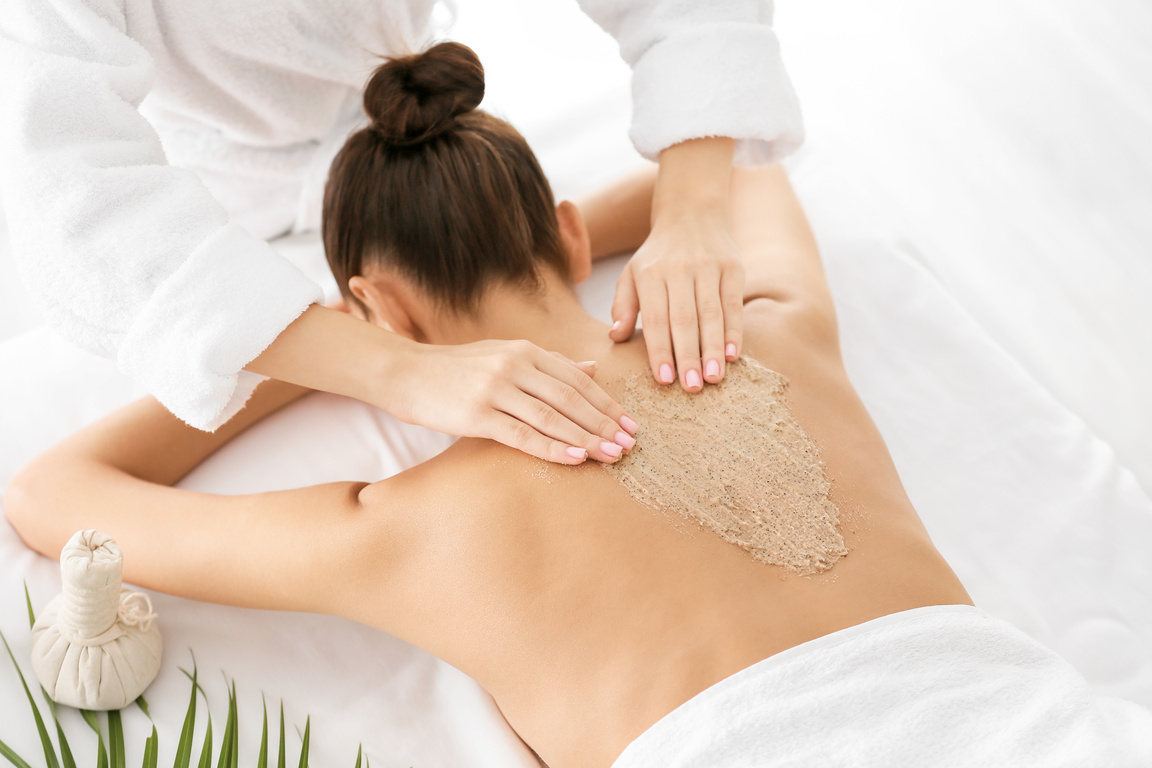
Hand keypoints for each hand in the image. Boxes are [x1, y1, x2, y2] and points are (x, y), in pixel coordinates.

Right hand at [387, 339, 637, 464]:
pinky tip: (574, 458)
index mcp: (526, 351)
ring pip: (552, 417)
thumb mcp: (506, 355)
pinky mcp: (477, 414)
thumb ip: (550, 364)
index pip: (578, 380)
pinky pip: (522, 434)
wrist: (406, 372)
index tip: (630, 425)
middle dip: (604, 424)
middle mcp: (515, 365)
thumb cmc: (457, 369)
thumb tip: (592, 368)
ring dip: (585, 438)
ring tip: (610, 455)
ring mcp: (496, 389)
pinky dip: (552, 447)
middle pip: (571, 398)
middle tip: (629, 445)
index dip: (607, 404)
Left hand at [609, 213, 743, 391]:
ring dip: (713, 349)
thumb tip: (615, 337)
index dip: (660, 350)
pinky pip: (734, 304)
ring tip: (714, 378)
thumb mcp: (632, 273)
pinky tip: (733, 355)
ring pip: (711, 314)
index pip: (655, 319)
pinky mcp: (733, 267)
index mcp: (650, 273)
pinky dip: (734, 331)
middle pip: (684, 320)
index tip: (664, 380)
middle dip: (688, 356)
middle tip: (692, 388)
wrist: (691, 211)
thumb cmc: (657, 255)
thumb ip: (623, 305)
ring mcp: (708, 267)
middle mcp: (679, 269)